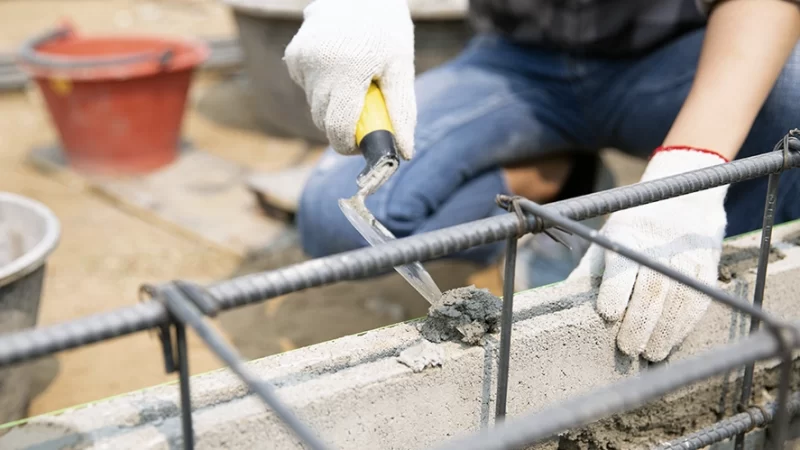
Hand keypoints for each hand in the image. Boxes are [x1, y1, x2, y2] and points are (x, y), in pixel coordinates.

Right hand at [283, 0, 416, 158]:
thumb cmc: (387, 29)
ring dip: (333, 105)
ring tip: (354, 81)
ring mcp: (301, 60)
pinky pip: (307, 87)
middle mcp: (317, 66)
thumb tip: (404, 152)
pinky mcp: (293, 55)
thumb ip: (401, 112)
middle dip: (343, 126)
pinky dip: (322, 87)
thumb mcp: (401, 68)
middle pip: (323, 120)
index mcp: (347, 71)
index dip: (348, 145)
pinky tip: (338, 66)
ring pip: (314, 105)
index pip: (337, 128)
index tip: (362, 145)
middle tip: (365, 112)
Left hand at [566, 147, 729, 361]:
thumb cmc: (632, 230)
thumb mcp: (606, 240)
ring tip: (650, 354)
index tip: (608, 316)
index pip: (623, 265)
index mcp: (627, 234)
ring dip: (665, 331)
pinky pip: (697, 300)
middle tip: (628, 349)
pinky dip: (685, 326)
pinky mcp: (707, 266)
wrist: (683, 202)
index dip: (616, 292)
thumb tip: (563, 304)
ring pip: (678, 298)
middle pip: (652, 288)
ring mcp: (687, 255)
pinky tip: (671, 341)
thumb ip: (589, 272)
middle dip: (640, 322)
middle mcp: (660, 244)